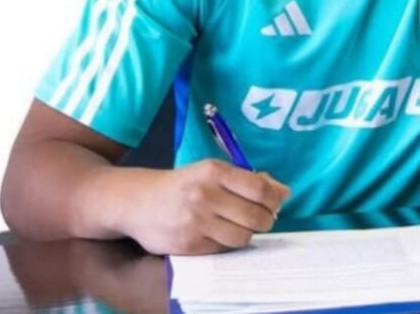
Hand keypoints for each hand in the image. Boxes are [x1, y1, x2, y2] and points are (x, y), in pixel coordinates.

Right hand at [123, 160, 290, 255]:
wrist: (138, 202)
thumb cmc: (183, 184)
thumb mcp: (210, 171)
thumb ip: (245, 179)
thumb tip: (281, 191)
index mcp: (213, 171)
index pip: (259, 189)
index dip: (275, 198)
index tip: (278, 200)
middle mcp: (205, 195)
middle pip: (256, 216)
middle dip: (266, 218)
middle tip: (261, 216)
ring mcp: (196, 222)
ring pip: (243, 236)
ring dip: (248, 232)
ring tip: (240, 225)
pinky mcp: (189, 244)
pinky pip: (224, 249)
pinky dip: (228, 242)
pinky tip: (220, 233)